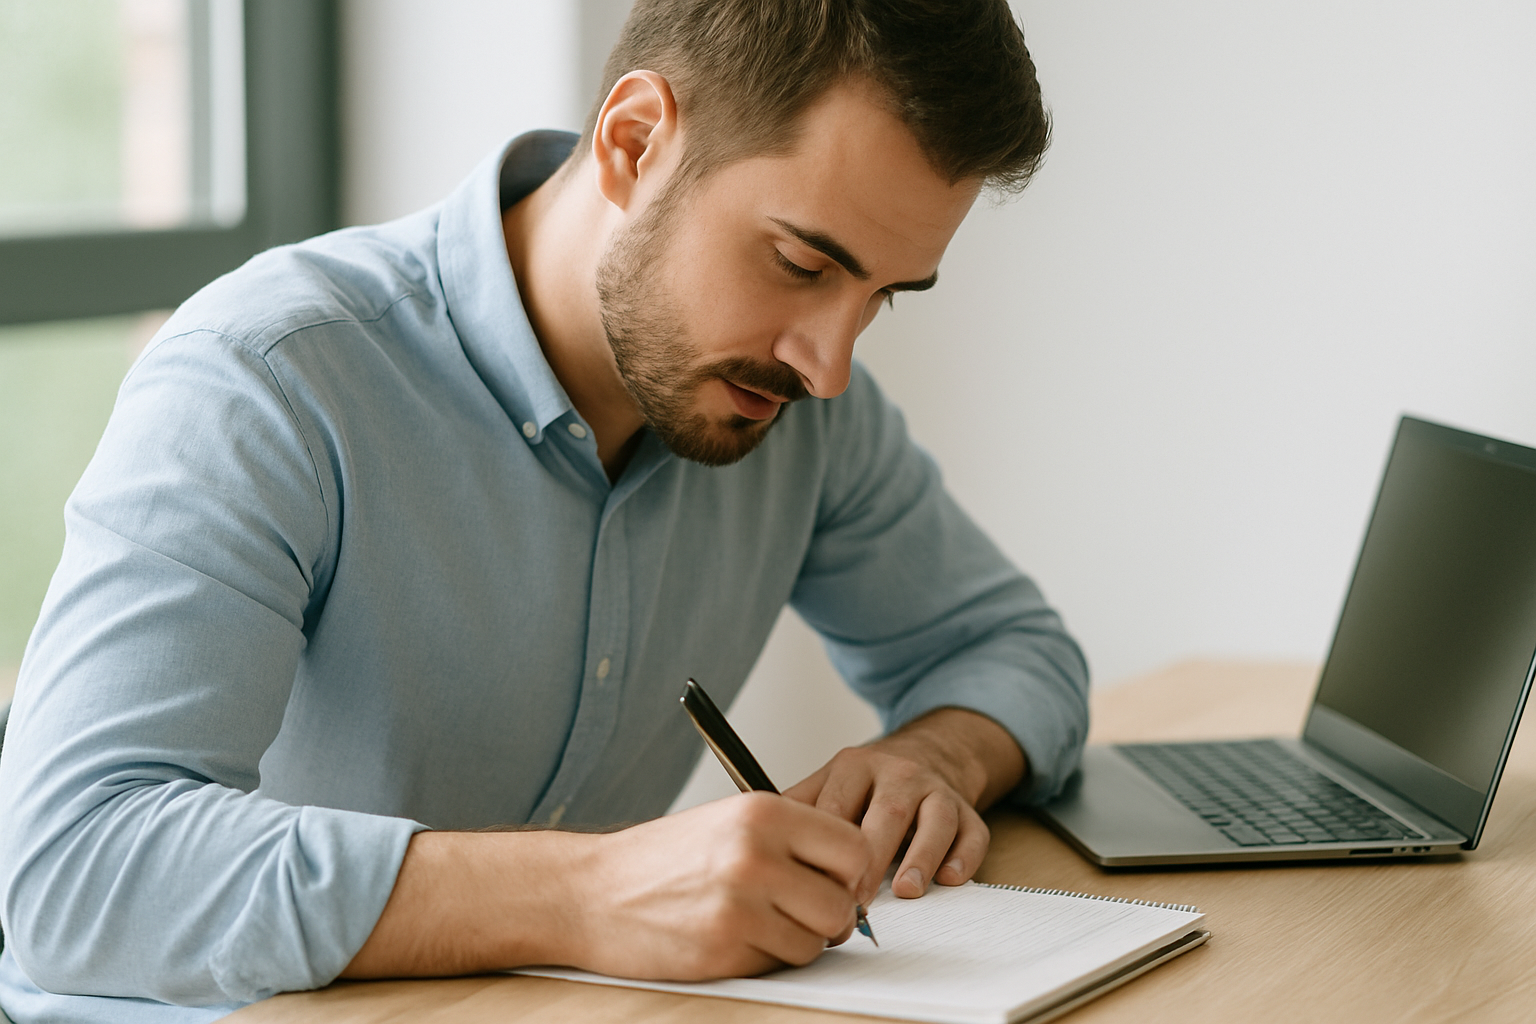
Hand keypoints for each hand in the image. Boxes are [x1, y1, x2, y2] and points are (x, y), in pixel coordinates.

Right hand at [344, 793, 867, 981]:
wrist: (589, 892)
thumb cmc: (662, 858)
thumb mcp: (731, 821)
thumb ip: (793, 840)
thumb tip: (855, 873)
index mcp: (763, 812)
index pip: (853, 847)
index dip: (853, 873)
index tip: (838, 883)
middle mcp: (756, 854)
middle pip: (843, 902)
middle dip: (831, 915)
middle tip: (805, 912)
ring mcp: (740, 905)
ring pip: (817, 941)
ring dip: (799, 940)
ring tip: (762, 923)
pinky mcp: (723, 950)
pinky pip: (780, 964)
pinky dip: (767, 959)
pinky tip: (734, 939)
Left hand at [783, 708, 1025, 904]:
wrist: (928, 753)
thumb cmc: (868, 784)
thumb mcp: (829, 782)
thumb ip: (798, 807)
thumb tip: (753, 837)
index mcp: (856, 767)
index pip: (838, 805)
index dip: (826, 846)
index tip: (814, 882)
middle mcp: (898, 773)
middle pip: (887, 812)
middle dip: (871, 857)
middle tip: (855, 898)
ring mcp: (936, 790)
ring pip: (935, 819)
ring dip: (921, 856)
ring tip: (907, 890)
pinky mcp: (967, 810)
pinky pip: (973, 832)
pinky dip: (964, 856)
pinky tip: (950, 879)